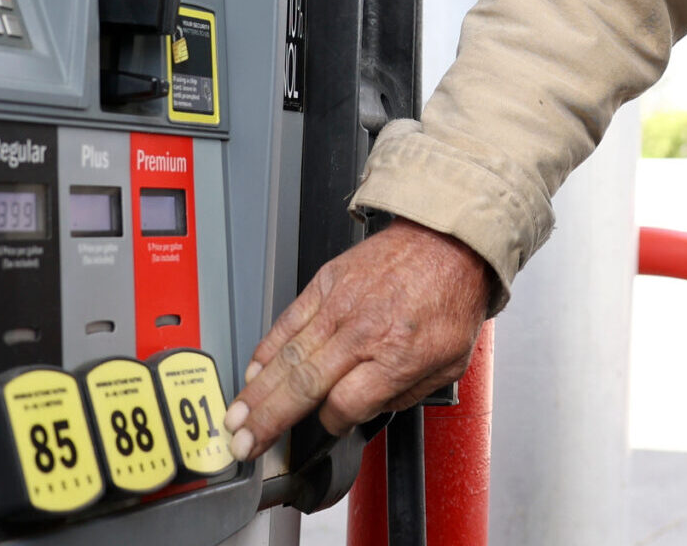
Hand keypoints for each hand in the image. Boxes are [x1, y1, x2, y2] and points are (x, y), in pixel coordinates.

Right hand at [222, 218, 492, 459]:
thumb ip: (405, 394)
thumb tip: (363, 413)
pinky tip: (252, 372)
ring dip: (256, 392)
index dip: (332, 423)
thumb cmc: (452, 298)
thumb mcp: (449, 363)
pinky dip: (266, 348)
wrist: (449, 240)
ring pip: (288, 356)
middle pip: (305, 385)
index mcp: (398, 354)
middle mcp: (364, 330)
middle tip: (243, 444)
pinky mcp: (326, 281)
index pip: (346, 404)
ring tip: (234, 418)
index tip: (329, 426)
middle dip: (269, 421)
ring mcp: (341, 304)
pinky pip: (287, 320)